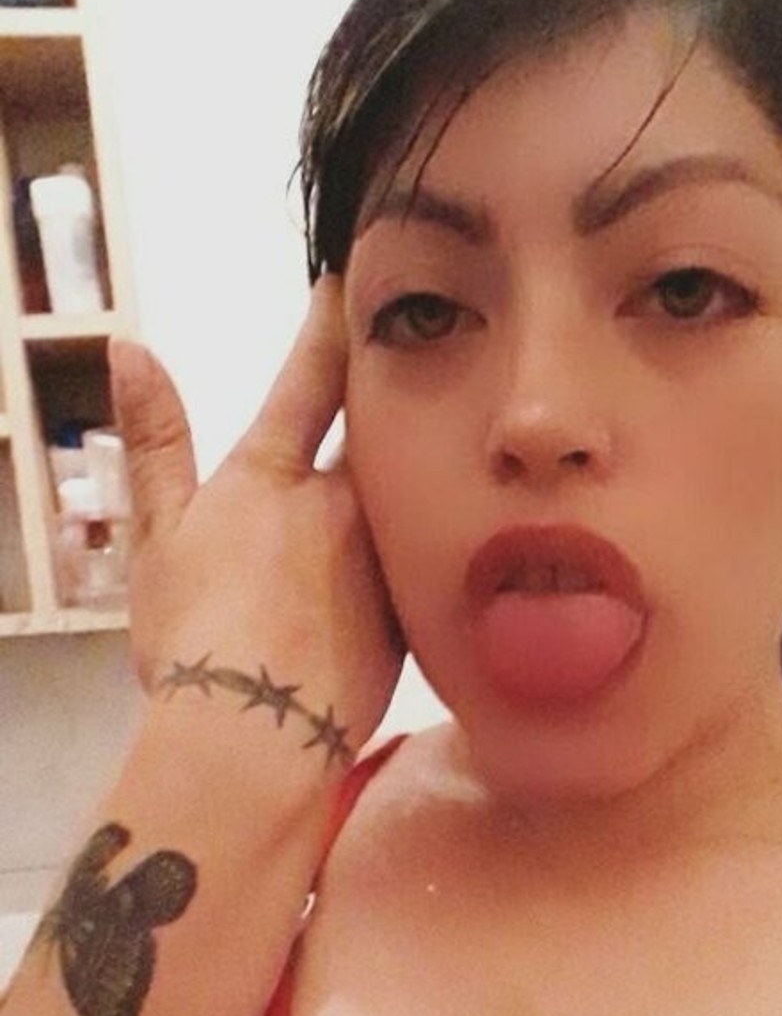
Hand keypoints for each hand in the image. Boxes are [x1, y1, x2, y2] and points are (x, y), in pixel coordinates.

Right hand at [109, 275, 404, 762]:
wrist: (253, 734)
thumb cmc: (193, 637)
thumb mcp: (157, 536)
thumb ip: (153, 442)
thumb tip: (130, 347)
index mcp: (272, 476)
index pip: (312, 377)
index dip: (333, 323)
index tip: (353, 281)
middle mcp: (341, 504)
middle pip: (376, 440)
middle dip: (383, 419)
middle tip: (403, 389)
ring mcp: (383, 559)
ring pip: (401, 508)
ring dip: (402, 500)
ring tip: (395, 517)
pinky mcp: (412, 617)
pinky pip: (417, 575)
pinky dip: (412, 569)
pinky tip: (411, 586)